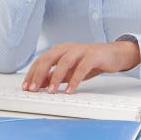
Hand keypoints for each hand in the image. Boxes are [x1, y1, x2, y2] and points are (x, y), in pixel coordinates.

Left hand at [22, 41, 140, 94]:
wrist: (113, 54)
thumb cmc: (90, 62)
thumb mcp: (69, 71)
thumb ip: (54, 76)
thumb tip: (38, 85)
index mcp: (60, 50)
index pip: (41, 60)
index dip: (32, 73)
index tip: (26, 87)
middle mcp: (68, 48)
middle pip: (48, 58)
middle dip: (39, 74)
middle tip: (33, 89)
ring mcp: (80, 50)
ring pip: (64, 62)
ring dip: (55, 77)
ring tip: (51, 91)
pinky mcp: (93, 55)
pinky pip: (81, 68)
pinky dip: (74, 80)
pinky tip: (70, 90)